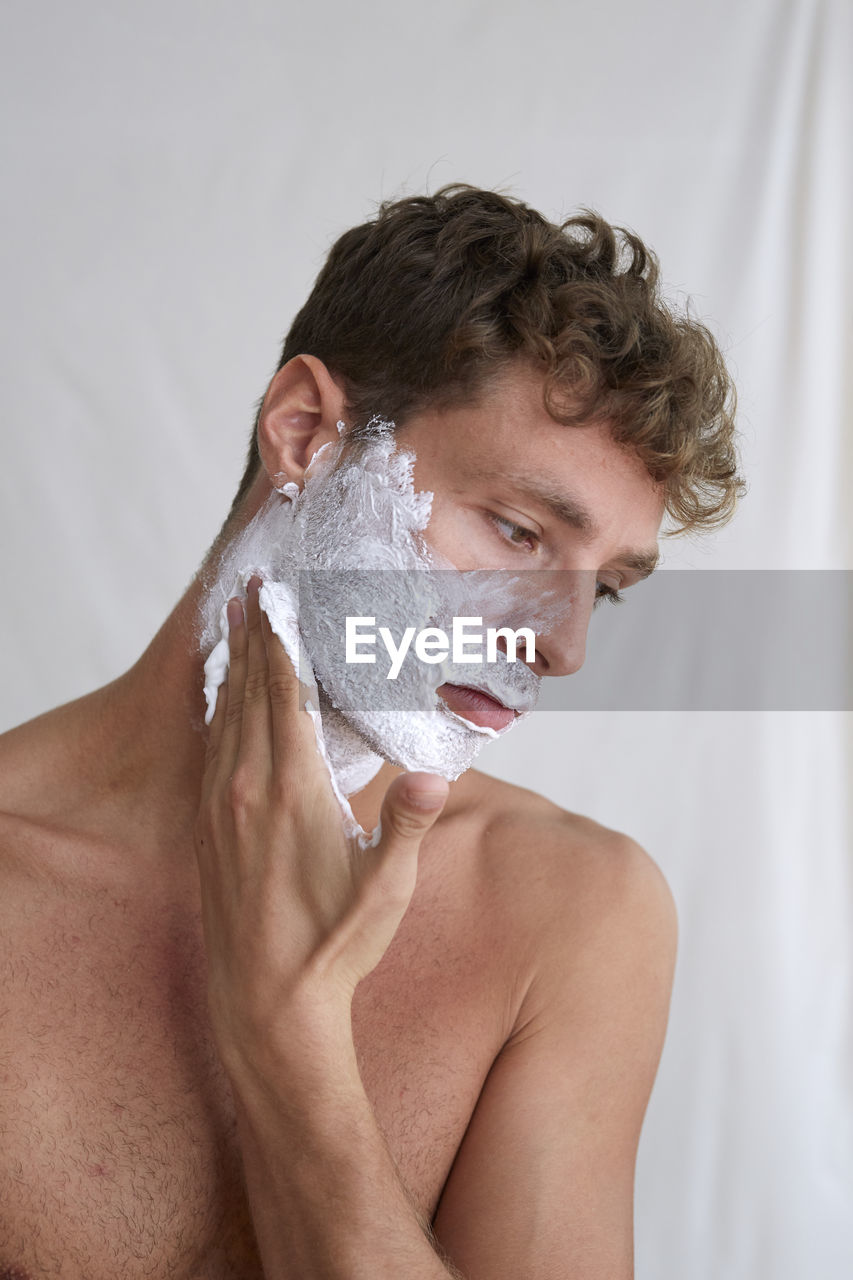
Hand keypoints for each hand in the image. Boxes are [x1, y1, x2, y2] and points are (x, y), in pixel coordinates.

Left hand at [194, 577, 448, 1067]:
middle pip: (249, 691)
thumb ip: (408, 822)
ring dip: (231, 665)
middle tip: (249, 587)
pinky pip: (209, 748)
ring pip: (223, 715)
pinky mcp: (206, 828)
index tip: (273, 597)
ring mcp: (220, 807)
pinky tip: (221, 698)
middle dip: (252, 634)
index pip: (284, 694)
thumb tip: (434, 772)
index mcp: (291, 789)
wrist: (267, 1001)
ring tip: (232, 622)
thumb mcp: (385, 886)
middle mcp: (246, 788)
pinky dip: (217, 709)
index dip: (278, 641)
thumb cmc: (335, 942)